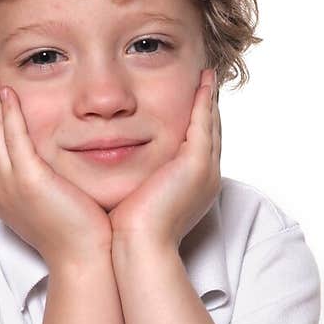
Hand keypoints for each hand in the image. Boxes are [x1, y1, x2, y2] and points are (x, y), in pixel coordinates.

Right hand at [0, 69, 113, 270]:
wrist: (84, 259)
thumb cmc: (78, 234)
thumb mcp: (54, 201)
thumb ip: (47, 179)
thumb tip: (54, 165)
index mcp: (3, 193)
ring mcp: (9, 185)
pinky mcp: (27, 182)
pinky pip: (14, 139)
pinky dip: (8, 114)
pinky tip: (6, 92)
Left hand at [108, 69, 221, 251]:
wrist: (139, 248)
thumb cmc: (128, 231)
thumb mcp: (134, 197)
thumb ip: (133, 178)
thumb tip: (111, 164)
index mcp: (192, 185)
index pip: (198, 144)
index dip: (197, 120)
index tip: (192, 99)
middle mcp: (205, 176)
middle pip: (210, 131)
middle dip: (208, 105)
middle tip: (206, 79)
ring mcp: (204, 170)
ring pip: (211, 124)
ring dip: (209, 98)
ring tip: (208, 75)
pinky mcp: (197, 164)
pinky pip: (204, 124)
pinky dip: (204, 101)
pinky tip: (202, 82)